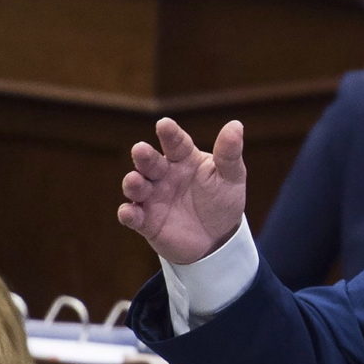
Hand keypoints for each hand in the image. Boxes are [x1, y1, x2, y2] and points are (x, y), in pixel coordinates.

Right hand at [118, 118, 245, 264]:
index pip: (176, 142)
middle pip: (150, 161)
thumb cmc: (222, 200)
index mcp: (184, 158)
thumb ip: (229, 154)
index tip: (164, 124)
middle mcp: (164, 174)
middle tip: (140, 150)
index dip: (169, 134)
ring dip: (133, 183)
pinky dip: (128, 214)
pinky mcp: (146, 222)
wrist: (218, 239)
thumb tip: (236, 125)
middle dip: (143, 156)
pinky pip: (133, 216)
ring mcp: (153, 197)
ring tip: (135, 181)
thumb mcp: (231, 177)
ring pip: (136, 186)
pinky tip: (128, 213)